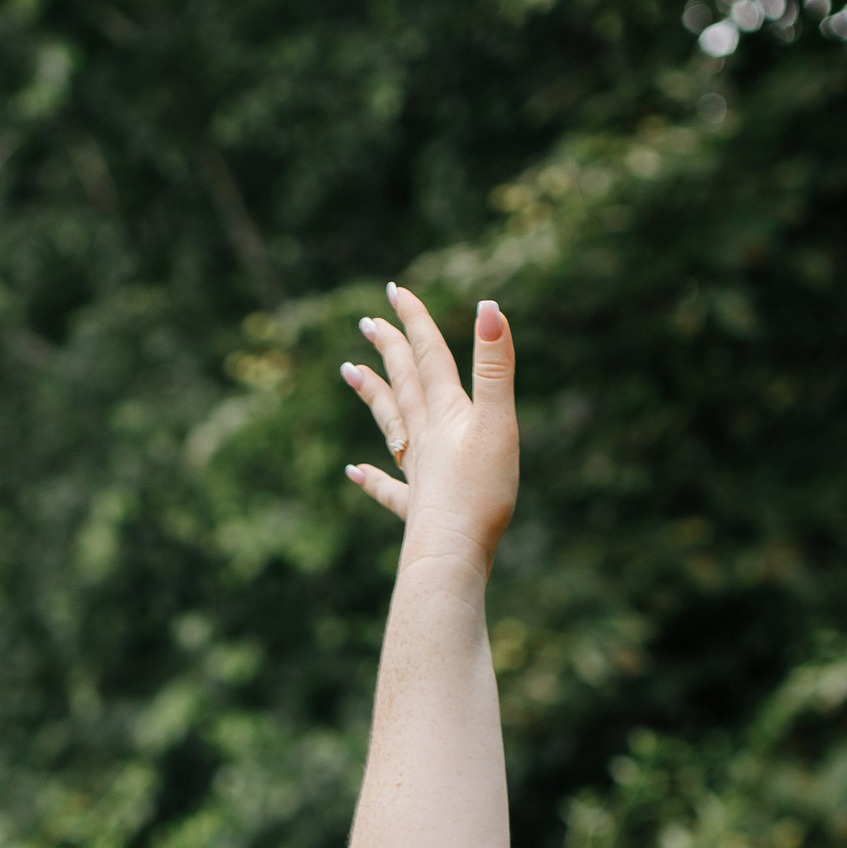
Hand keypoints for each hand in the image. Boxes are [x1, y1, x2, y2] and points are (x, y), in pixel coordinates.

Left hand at [340, 285, 518, 575]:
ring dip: (373, 396)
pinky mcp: (417, 511)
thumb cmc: (479, 493)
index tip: (396, 291)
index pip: (429, 357)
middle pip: (404, 385)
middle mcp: (426, 439)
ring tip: (349, 372)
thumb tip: (488, 306)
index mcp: (446, 415)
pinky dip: (372, 478)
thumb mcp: (497, 423)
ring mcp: (417, 474)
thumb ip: (494, 368)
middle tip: (367, 323)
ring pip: (390, 425)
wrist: (451, 555)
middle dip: (389, 350)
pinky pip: (389, 489)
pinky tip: (353, 472)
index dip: (414, 322)